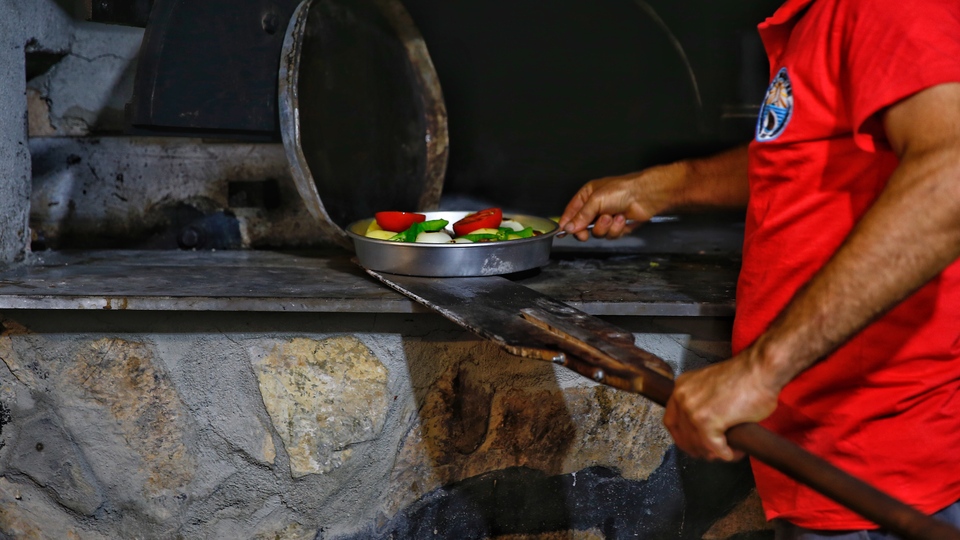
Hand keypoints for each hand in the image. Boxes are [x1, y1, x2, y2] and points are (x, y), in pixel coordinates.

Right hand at [558, 164, 684, 240]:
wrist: (645, 196)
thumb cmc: (622, 190)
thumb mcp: (596, 200)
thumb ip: (581, 216)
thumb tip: (568, 227)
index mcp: (587, 196)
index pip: (571, 212)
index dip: (567, 222)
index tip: (563, 232)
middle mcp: (596, 207)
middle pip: (582, 226)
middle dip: (585, 230)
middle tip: (585, 233)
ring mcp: (607, 218)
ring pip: (597, 233)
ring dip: (604, 227)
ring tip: (611, 217)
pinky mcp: (618, 226)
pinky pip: (611, 235)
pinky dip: (616, 228)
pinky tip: (622, 219)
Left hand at [663, 348, 780, 460]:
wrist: (760, 369)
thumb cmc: (745, 376)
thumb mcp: (710, 387)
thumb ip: (702, 402)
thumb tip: (705, 427)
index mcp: (682, 387)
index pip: (672, 420)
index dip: (683, 437)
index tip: (694, 444)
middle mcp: (682, 397)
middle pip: (682, 435)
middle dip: (698, 449)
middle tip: (712, 453)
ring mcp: (692, 410)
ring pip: (697, 444)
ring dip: (713, 453)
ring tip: (728, 451)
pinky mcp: (707, 422)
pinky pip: (714, 448)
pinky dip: (726, 454)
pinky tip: (735, 452)